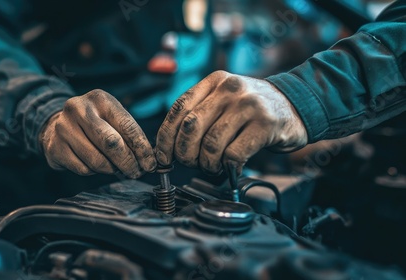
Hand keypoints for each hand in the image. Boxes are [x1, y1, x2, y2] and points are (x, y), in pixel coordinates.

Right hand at [41, 89, 155, 177]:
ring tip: (116, 168)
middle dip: (128, 162)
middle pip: (111, 143)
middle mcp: (79, 109)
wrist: (55, 125)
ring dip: (112, 169)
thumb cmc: (93, 123)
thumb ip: (129, 134)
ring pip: (97, 160)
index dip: (141, 148)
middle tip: (136, 172)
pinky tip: (95, 165)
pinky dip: (94, 172)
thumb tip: (148, 159)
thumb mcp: (111, 118)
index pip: (127, 126)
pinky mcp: (54, 147)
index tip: (150, 163)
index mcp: (100, 99)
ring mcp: (63, 128)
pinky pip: (83, 169)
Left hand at [155, 71, 307, 174]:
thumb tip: (170, 145)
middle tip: (191, 163)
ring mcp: (248, 105)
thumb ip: (201, 113)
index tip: (164, 156)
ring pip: (211, 143)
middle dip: (185, 153)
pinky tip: (231, 167)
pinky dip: (228, 167)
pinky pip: (234, 154)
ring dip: (207, 163)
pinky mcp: (265, 124)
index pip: (179, 108)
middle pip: (191, 127)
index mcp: (214, 81)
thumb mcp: (225, 99)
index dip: (166, 137)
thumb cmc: (253, 110)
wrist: (297, 105)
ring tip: (213, 166)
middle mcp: (230, 89)